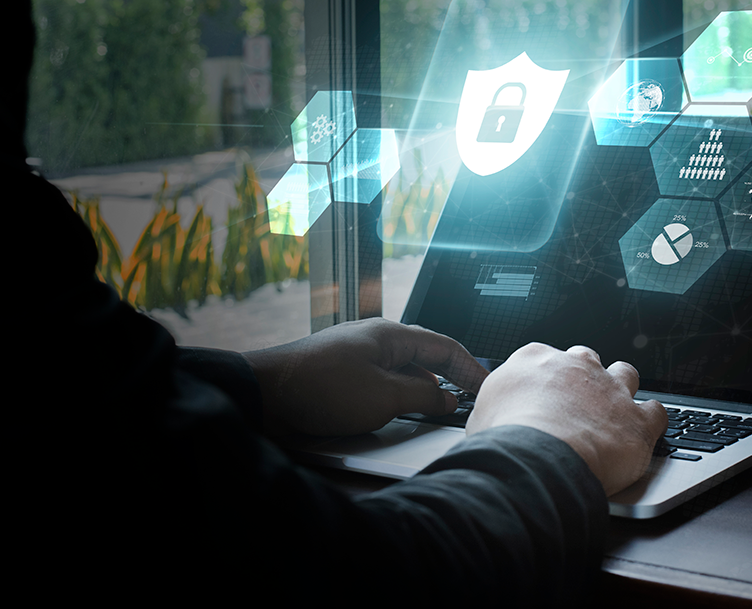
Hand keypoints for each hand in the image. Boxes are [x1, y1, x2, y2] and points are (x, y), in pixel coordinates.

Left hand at [243, 318, 487, 436]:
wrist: (265, 394)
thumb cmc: (321, 388)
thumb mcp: (385, 396)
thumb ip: (423, 395)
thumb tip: (446, 397)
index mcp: (390, 335)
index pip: (445, 346)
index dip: (470, 368)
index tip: (486, 387)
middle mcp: (374, 340)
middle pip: (424, 357)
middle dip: (448, 379)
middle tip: (466, 401)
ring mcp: (355, 356)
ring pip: (401, 372)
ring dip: (420, 391)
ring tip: (435, 413)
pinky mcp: (339, 376)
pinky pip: (379, 383)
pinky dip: (396, 397)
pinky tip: (395, 416)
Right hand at [466, 344, 666, 495]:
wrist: (538, 458)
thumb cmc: (504, 439)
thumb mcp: (481, 415)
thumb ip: (495, 407)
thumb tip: (492, 419)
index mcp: (534, 359)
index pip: (543, 358)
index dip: (545, 379)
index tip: (543, 396)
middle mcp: (575, 366)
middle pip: (586, 360)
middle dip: (585, 377)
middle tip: (576, 404)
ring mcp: (610, 389)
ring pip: (625, 374)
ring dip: (622, 390)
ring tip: (615, 412)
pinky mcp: (637, 419)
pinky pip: (656, 412)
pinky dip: (651, 421)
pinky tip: (642, 433)